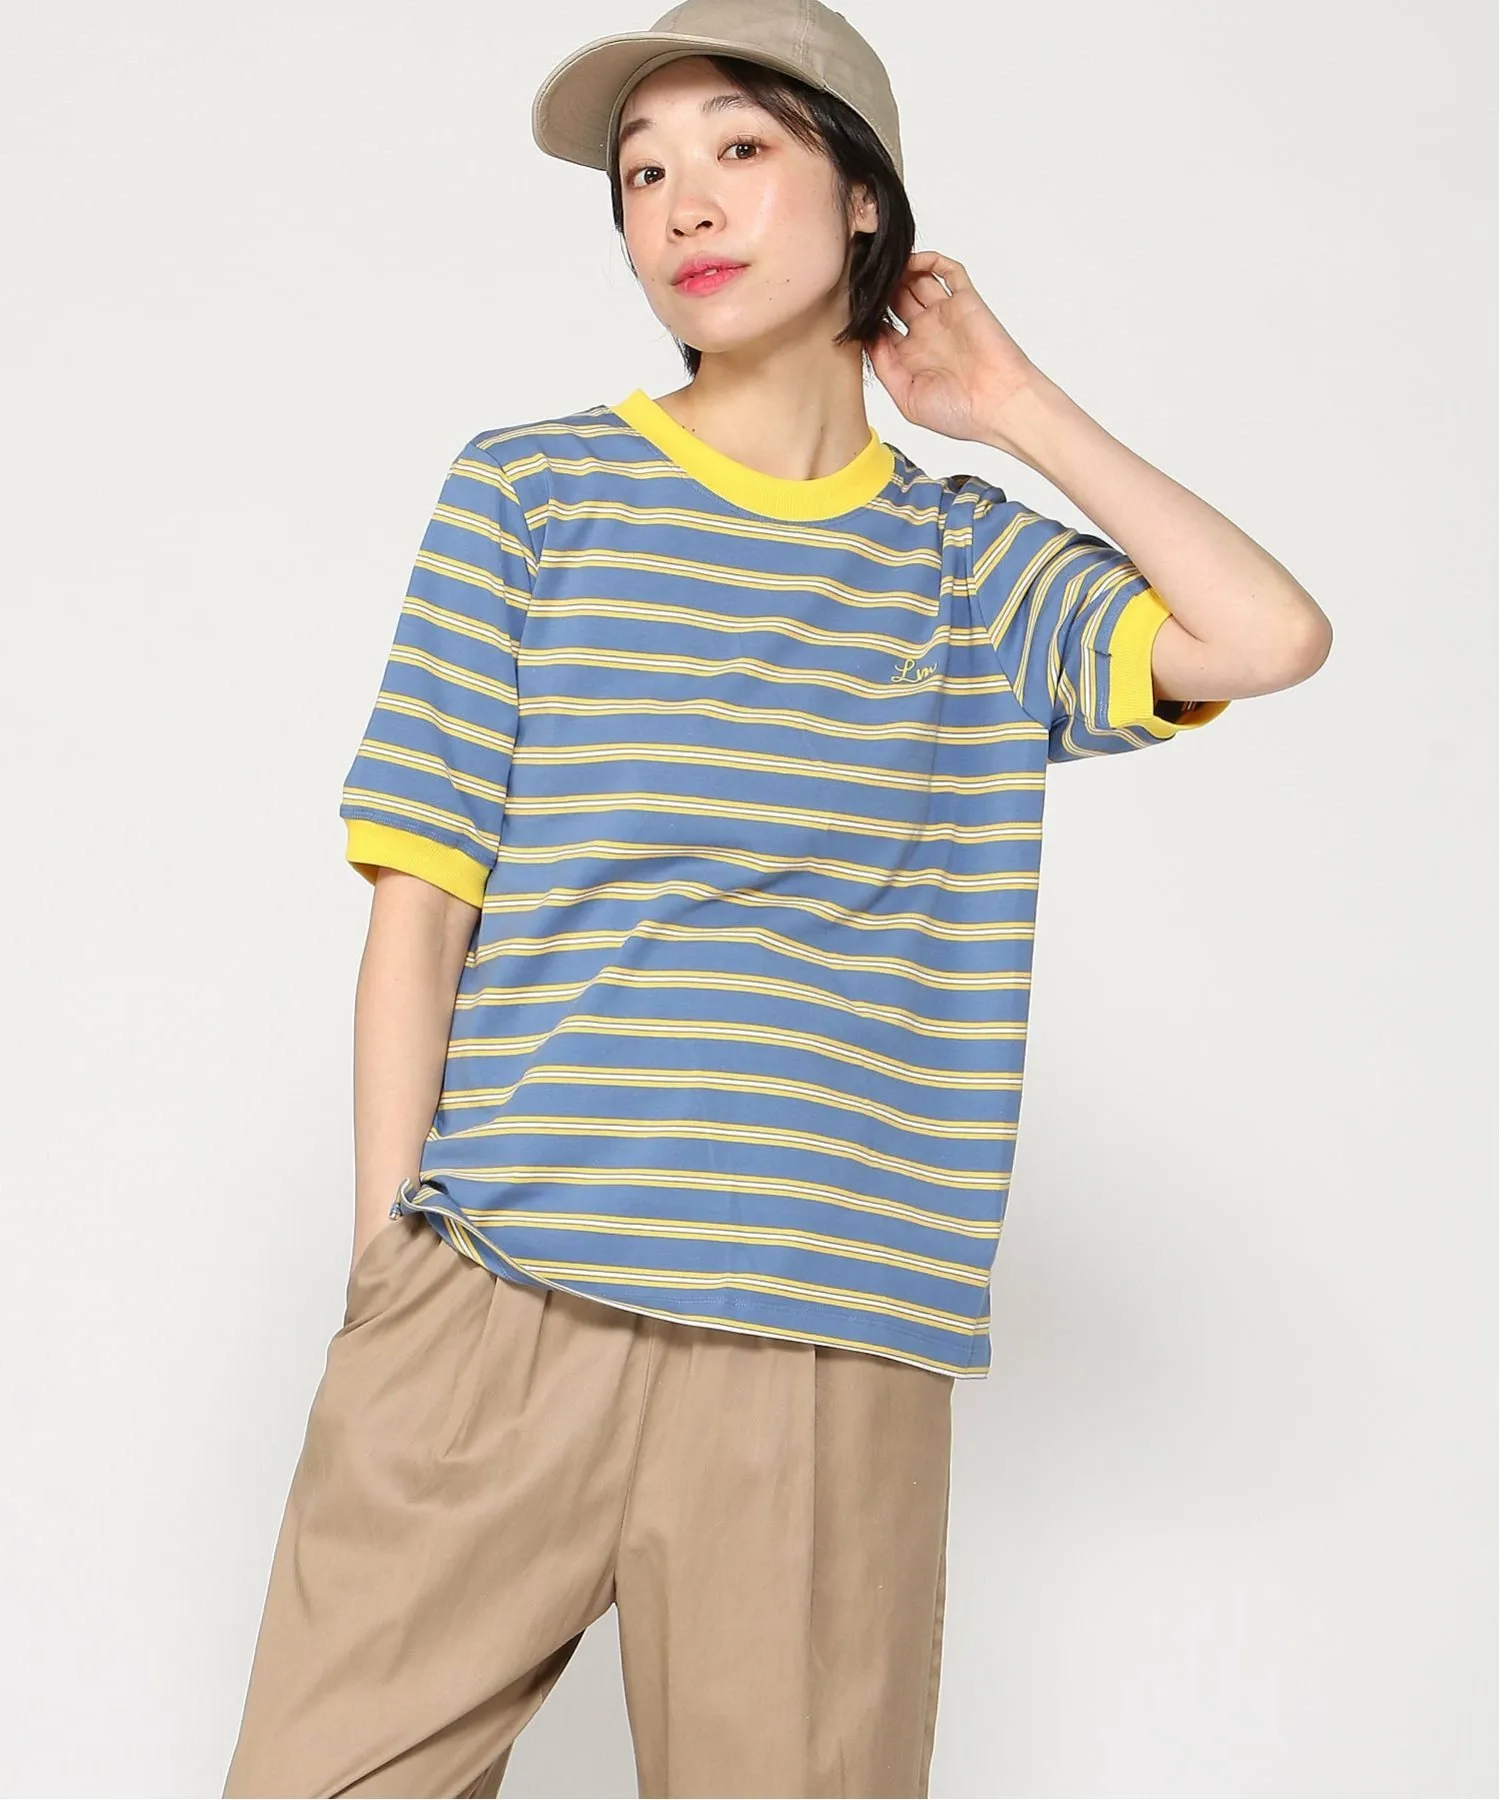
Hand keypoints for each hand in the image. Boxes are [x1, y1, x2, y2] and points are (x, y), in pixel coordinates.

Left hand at [866, 250, 1040, 445]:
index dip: (865, 316)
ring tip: (884, 266)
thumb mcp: (907, 399)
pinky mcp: (966, 301)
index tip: (849, 308)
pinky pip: (949, 272)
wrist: (1000, 406)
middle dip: (880, 289)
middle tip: (863, 278)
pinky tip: (913, 262)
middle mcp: (927, 333)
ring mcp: (945, 315)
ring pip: (918, 280)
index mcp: (911, 357)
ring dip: (901, 271)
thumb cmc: (960, 413)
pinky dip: (931, 260)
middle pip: (896, 299)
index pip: (880, 326)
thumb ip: (885, 368)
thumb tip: (867, 338)